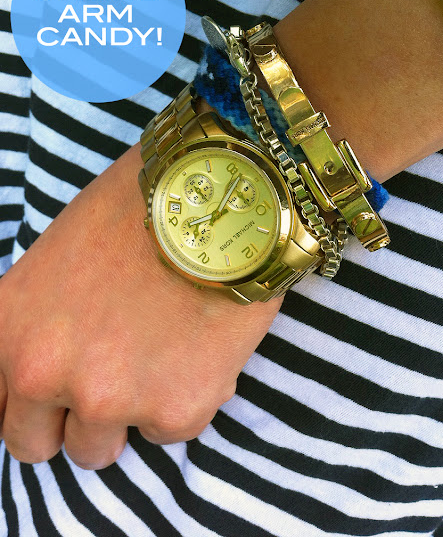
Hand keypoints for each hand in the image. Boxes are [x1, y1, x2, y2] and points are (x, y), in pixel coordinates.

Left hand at [0, 142, 281, 469]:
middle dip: (70, 420)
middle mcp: (46, 375)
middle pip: (38, 447)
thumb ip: (39, 327)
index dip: (31, 405)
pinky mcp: (176, 410)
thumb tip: (55, 367)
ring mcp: (110, 399)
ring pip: (101, 451)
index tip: (57, 398)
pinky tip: (197, 345)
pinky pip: (170, 430)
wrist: (215, 197)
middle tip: (111, 381)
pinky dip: (184, 397)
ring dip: (125, 413)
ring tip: (159, 356)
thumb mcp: (56, 262)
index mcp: (10, 333)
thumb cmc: (138, 212)